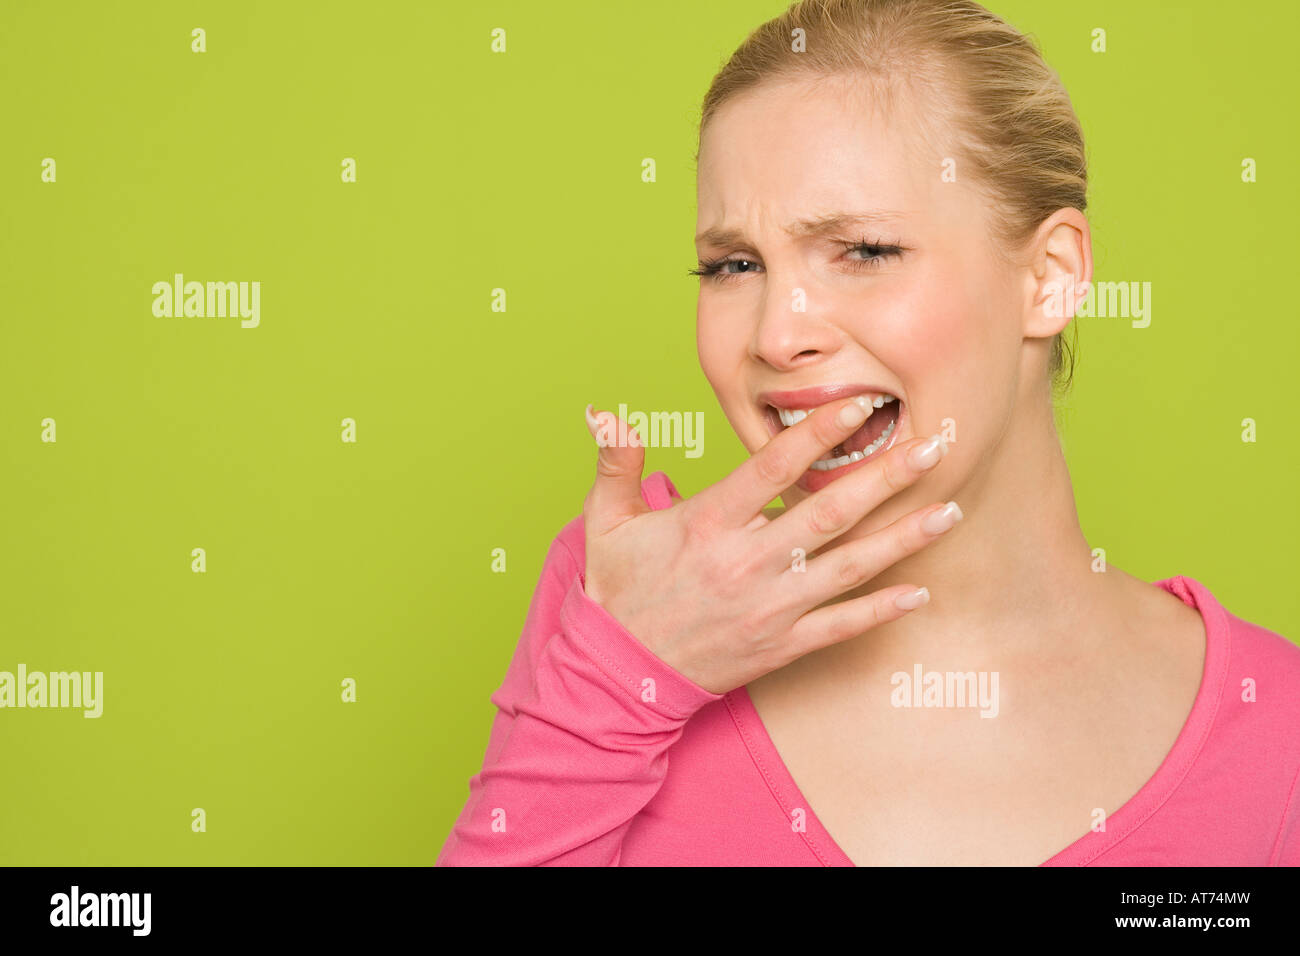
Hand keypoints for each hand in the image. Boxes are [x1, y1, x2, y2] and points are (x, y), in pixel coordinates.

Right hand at [580, 398, 959, 694]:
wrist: (619, 675)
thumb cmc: (617, 591)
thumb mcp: (606, 522)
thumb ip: (616, 463)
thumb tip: (605, 414)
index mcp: (707, 523)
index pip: (773, 468)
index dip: (820, 433)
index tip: (861, 404)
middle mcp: (745, 562)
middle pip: (828, 512)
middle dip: (885, 477)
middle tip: (934, 446)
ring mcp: (768, 606)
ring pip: (847, 567)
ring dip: (902, 538)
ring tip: (948, 510)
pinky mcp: (780, 644)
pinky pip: (839, 626)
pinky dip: (880, 610)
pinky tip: (919, 592)